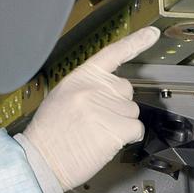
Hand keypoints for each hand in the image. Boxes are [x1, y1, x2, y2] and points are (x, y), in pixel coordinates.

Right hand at [21, 27, 160, 191]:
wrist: (41, 159)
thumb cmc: (50, 133)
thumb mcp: (63, 96)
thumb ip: (88, 88)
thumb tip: (109, 92)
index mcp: (81, 77)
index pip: (113, 53)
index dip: (136, 41)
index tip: (152, 33)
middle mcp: (95, 88)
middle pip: (127, 90)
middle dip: (118, 105)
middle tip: (98, 120)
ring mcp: (106, 107)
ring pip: (132, 112)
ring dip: (121, 124)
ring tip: (96, 133)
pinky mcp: (116, 128)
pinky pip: (136, 129)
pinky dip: (127, 138)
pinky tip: (107, 142)